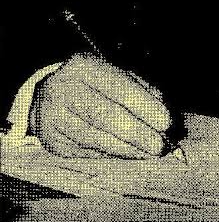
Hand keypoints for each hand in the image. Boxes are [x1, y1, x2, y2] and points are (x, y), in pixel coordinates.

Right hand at [30, 53, 170, 158]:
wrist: (49, 95)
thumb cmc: (94, 83)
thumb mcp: (115, 73)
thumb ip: (140, 88)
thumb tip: (163, 107)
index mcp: (83, 66)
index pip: (117, 86)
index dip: (144, 105)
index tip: (166, 121)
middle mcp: (63, 89)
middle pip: (104, 115)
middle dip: (136, 132)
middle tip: (160, 145)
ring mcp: (53, 116)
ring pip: (94, 137)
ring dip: (126, 148)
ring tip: (148, 152)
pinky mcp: (52, 140)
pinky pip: (85, 151)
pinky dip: (111, 155)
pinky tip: (129, 155)